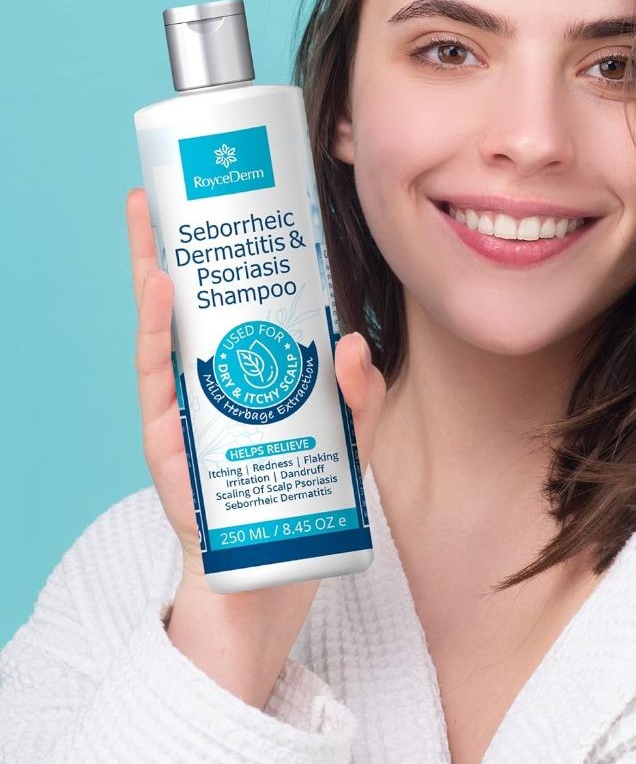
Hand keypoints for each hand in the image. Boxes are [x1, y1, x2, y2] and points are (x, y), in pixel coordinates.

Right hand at [125, 186, 386, 585]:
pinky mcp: (168, 437)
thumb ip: (360, 394)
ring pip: (162, 328)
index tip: (220, 205)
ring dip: (152, 271)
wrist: (273, 571)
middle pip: (187, 305)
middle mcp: (208, 382)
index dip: (223, 258)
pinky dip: (157, 329)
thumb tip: (353, 342)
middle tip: (157, 192)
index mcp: (248, 375)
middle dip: (170, 247)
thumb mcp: (349, 438)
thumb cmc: (306, 497)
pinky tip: (161, 288)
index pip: (232, 308)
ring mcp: (184, 406)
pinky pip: (157, 374)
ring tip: (147, 219)